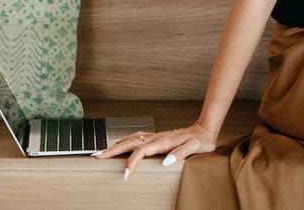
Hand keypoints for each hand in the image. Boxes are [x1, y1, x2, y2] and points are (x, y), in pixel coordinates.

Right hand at [92, 121, 216, 178]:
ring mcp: (156, 136)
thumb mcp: (196, 147)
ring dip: (115, 146)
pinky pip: (137, 137)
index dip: (132, 162)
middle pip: (130, 143)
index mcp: (164, 142)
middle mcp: (157, 137)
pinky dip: (125, 141)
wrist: (205, 129)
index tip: (125, 174)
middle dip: (113, 151)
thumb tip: (166, 161)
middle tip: (97, 158)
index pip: (142, 151)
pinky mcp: (157, 136)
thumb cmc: (202, 140)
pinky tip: (119, 143)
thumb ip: (182, 153)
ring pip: (131, 139)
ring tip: (101, 152)